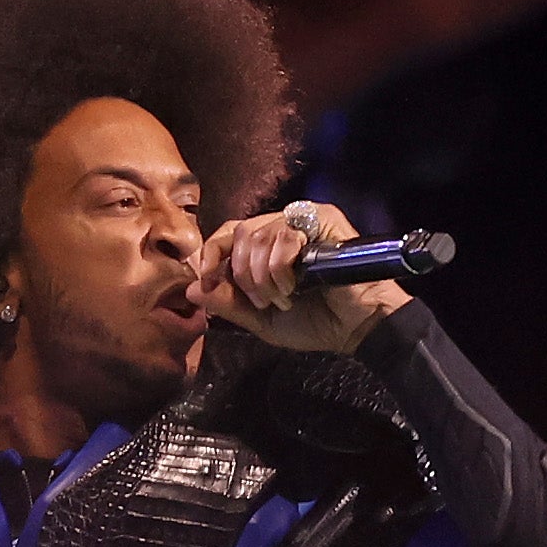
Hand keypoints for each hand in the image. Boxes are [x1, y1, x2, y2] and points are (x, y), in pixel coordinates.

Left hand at [199, 200, 396, 353]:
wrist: (355, 327)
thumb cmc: (315, 322)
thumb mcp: (260, 319)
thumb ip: (227, 304)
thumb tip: (190, 290)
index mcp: (267, 246)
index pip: (228, 233)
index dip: (211, 252)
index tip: (202, 278)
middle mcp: (283, 227)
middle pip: (240, 232)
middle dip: (241, 274)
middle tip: (261, 301)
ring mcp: (304, 221)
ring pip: (259, 235)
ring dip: (263, 276)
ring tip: (282, 298)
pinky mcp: (324, 219)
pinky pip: (284, 236)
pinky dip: (281, 268)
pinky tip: (294, 286)